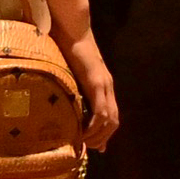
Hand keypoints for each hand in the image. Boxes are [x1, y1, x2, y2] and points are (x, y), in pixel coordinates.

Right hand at [63, 31, 120, 153]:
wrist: (72, 30)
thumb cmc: (68, 49)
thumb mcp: (72, 74)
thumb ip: (73, 87)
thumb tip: (65, 102)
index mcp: (103, 86)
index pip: (112, 116)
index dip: (105, 134)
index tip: (95, 147)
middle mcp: (107, 87)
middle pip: (114, 122)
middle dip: (102, 139)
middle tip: (87, 148)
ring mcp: (104, 85)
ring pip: (109, 119)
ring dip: (98, 136)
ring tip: (83, 143)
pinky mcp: (96, 82)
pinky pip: (101, 110)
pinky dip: (94, 125)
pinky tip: (83, 132)